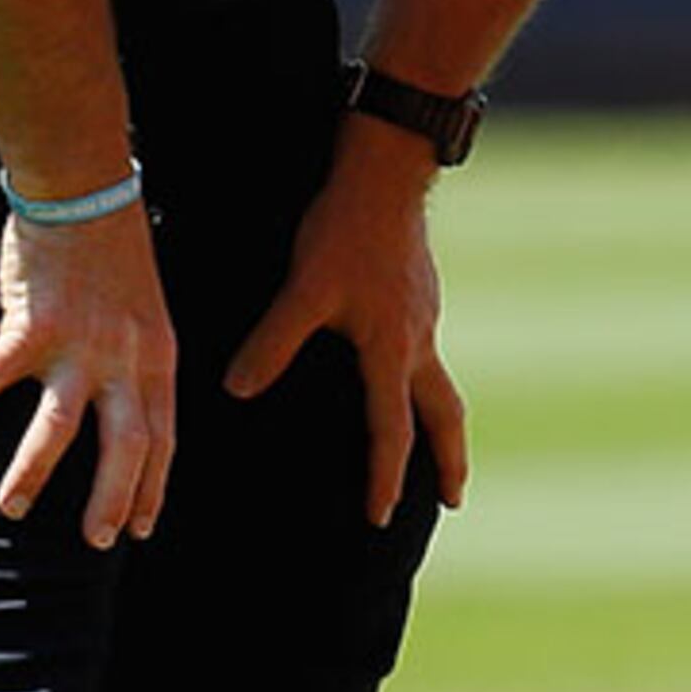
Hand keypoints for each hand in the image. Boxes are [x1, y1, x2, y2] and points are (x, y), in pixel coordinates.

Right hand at [0, 203, 176, 548]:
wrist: (86, 192)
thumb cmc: (113, 251)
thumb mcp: (148, 313)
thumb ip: (138, 361)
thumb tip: (127, 405)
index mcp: (157, 358)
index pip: (162, 437)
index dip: (152, 485)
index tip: (143, 525)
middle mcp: (125, 360)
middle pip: (125, 446)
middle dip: (112, 500)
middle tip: (98, 543)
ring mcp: (79, 346)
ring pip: (59, 428)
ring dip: (33, 474)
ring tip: (11, 509)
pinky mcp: (33, 326)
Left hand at [222, 118, 468, 526]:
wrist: (387, 174)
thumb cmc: (345, 230)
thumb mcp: (303, 290)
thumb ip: (271, 343)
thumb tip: (236, 388)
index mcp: (393, 351)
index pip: (392, 430)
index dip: (385, 477)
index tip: (379, 517)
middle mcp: (419, 342)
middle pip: (446, 416)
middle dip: (451, 461)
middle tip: (455, 500)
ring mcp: (426, 318)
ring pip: (443, 384)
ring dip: (443, 423)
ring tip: (440, 449)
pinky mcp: (422, 296)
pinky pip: (430, 354)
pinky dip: (426, 383)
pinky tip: (405, 376)